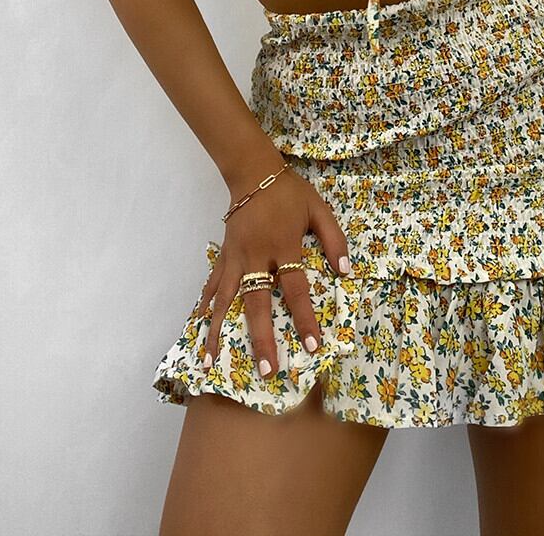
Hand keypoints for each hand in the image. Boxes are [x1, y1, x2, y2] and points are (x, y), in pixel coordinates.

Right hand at [195, 152, 350, 377]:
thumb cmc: (290, 193)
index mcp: (283, 246)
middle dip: (261, 338)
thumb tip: (345, 272)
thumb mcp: (319, 210)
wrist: (253, 173)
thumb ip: (334, 239)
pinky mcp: (224, 256)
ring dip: (218, 332)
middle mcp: (256, 256)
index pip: (295, 288)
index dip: (304, 318)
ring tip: (211, 362)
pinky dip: (205, 307)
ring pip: (225, 300)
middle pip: (257, 303)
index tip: (312, 346)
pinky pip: (213, 285)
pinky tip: (198, 327)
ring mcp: (235, 257)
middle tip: (266, 370)